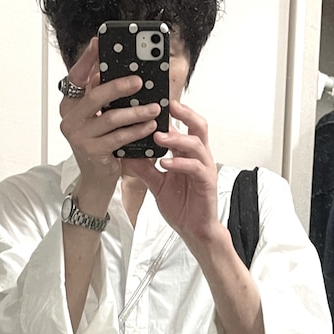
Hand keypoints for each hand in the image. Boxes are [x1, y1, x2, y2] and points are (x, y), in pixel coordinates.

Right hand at [59, 38, 161, 209]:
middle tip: (139, 81)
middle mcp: (69, 118)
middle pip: (95, 95)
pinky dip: (137, 131)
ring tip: (155, 107)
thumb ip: (104, 96)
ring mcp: (78, 136)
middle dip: (118, 86)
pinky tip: (150, 126)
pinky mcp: (91, 151)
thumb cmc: (102, 145)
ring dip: (136, 112)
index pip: (77, 77)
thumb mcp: (101, 118)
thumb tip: (122, 71)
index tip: (99, 42)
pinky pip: (118, 137)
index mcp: (70, 105)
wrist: (97, 180)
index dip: (87, 59)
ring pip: (111, 118)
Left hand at [120, 101, 221, 254]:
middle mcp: (197, 157)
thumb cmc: (181, 206)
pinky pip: (195, 167)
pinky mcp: (206, 182)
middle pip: (197, 125)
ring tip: (158, 136)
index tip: (152, 103)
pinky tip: (165, 164)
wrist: (194, 230)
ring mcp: (204, 168)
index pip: (180, 127)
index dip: (169, 115)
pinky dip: (180, 163)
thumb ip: (144, 168)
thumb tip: (126, 155)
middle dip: (184, 112)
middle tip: (166, 105)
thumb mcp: (157, 184)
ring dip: (176, 138)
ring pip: (196, 143)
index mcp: (186, 154)